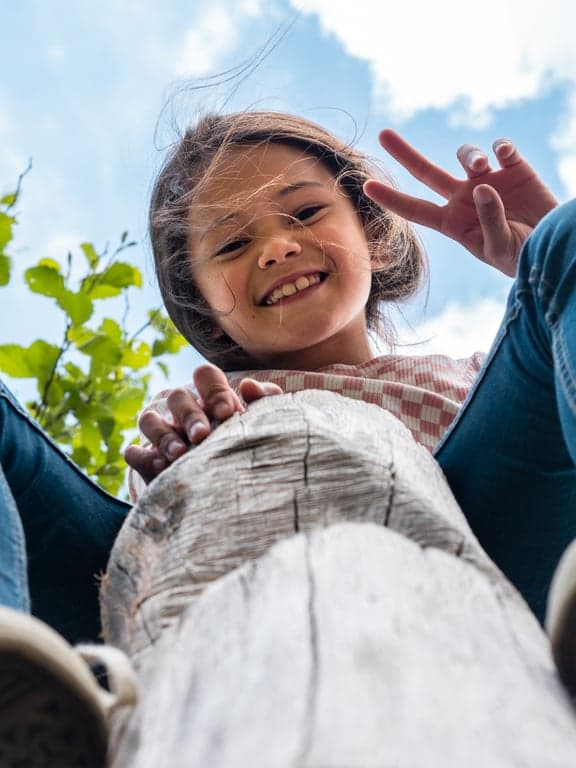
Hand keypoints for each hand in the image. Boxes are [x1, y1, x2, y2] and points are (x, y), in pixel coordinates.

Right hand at [124, 364, 282, 483]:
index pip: (204, 375)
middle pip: (177, 397)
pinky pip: (132, 452)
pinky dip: (143, 456)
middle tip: (202, 436)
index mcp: (208, 396)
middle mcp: (181, 409)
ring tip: (180, 453)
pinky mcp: (146, 459)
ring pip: (148, 419)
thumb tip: (248, 386)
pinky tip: (161, 466)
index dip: (214, 389)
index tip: (227, 412)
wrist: (225, 488)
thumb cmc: (243, 445)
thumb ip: (264, 399)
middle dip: (190, 415)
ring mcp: (161, 432)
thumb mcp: (258, 422)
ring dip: (164, 435)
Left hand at [363, 130, 557, 275]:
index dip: (391, 198)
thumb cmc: (522, 257)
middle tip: (384, 134)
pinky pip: (501, 147)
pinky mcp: (514, 168)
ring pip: (466, 155)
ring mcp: (488, 180)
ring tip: (483, 167)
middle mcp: (464, 198)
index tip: (366, 186)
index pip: (415, 209)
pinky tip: (504, 156)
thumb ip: (488, 220)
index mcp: (453, 222)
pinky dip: (500, 147)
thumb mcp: (500, 248)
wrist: (554, 245)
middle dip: (405, 153)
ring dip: (470, 155)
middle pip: (427, 173)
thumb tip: (480, 186)